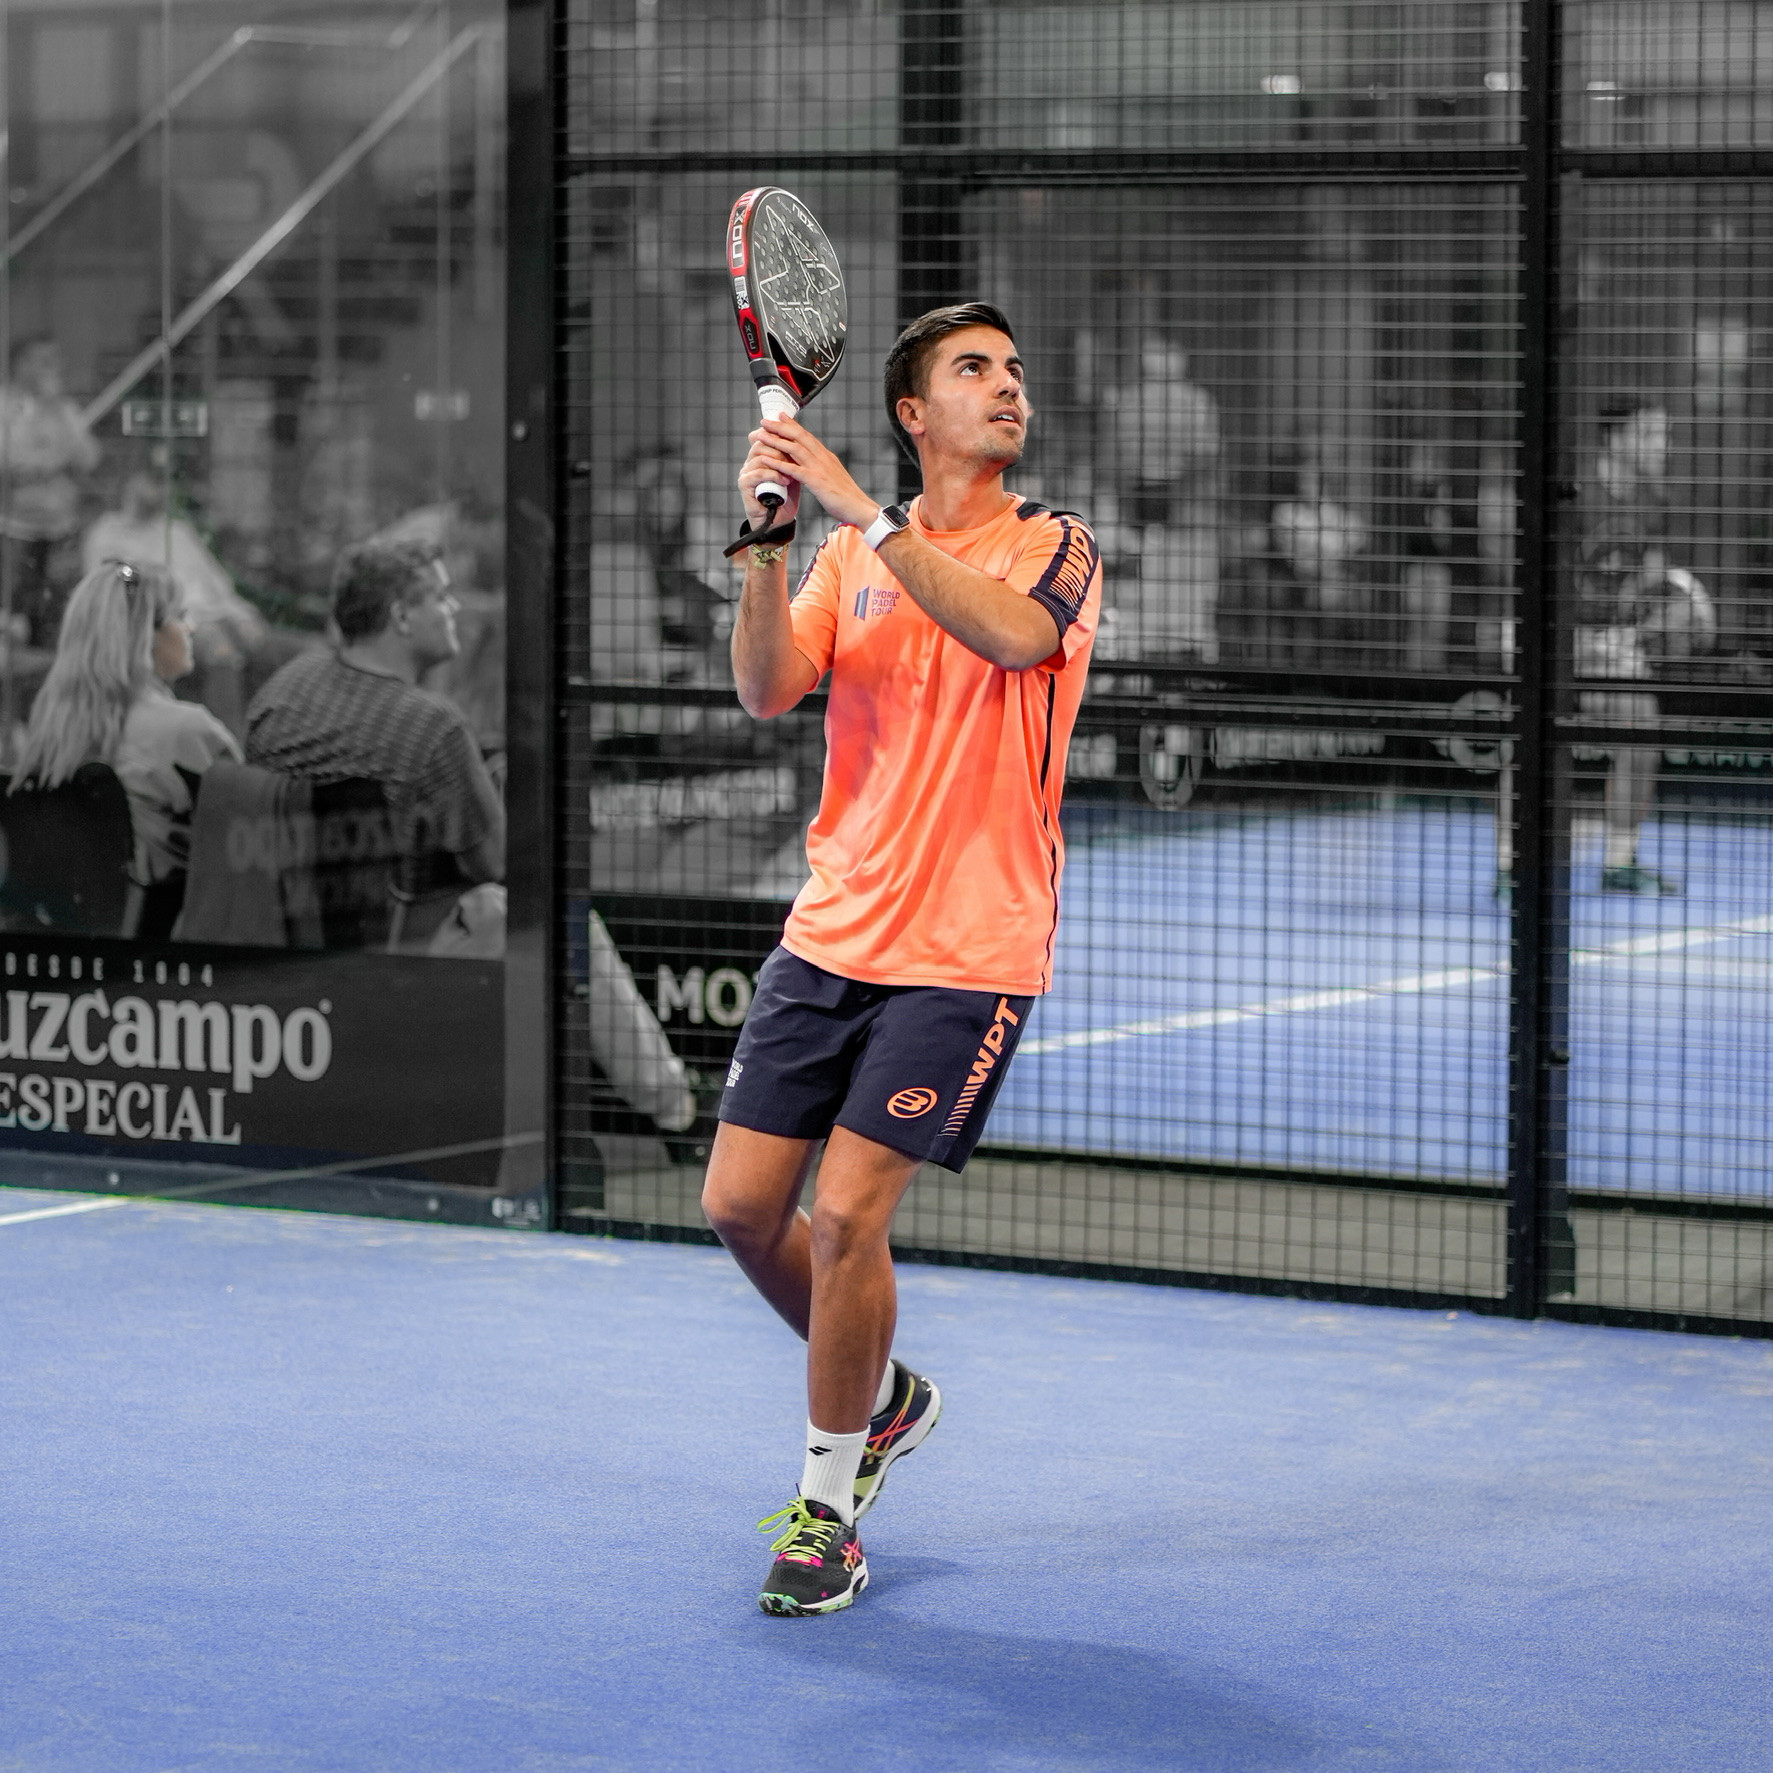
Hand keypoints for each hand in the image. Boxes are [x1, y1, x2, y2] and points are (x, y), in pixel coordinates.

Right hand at [738, 430, 800, 526]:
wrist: (778, 522)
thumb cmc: (784, 499)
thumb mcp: (792, 474)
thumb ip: (794, 458)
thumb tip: (803, 440)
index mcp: (761, 457)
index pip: (764, 435)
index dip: (778, 434)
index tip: (794, 439)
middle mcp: (751, 462)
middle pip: (762, 442)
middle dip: (781, 448)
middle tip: (796, 457)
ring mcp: (746, 473)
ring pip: (760, 456)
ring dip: (779, 463)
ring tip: (793, 472)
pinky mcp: (744, 485)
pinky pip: (757, 473)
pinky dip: (773, 475)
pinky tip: (785, 481)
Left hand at [748, 416, 877, 531]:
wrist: (860, 508)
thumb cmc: (848, 497)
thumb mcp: (834, 477)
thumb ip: (823, 469)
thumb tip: (815, 466)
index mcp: (827, 457)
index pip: (807, 436)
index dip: (793, 425)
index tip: (781, 416)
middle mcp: (823, 458)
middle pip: (799, 436)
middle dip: (780, 427)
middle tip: (765, 420)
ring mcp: (819, 468)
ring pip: (794, 449)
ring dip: (776, 441)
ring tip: (761, 435)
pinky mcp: (816, 481)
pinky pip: (793, 469)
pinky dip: (778, 463)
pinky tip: (767, 460)